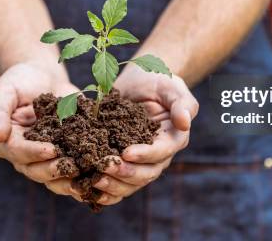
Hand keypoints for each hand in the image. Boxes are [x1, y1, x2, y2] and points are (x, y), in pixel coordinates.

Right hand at [0, 61, 82, 200]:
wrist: (41, 76)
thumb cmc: (18, 82)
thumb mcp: (3, 92)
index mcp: (7, 143)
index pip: (19, 152)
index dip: (35, 152)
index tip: (52, 150)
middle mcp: (25, 156)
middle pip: (37, 170)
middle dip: (55, 170)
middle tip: (72, 167)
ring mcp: (46, 157)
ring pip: (55, 178)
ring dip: (70, 181)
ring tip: (87, 177)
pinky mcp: (64, 153)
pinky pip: (72, 171)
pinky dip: (84, 175)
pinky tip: (99, 176)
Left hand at [91, 64, 198, 204]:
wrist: (139, 81)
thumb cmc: (158, 80)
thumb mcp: (170, 86)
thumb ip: (181, 103)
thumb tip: (185, 123)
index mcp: (173, 138)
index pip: (160, 152)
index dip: (144, 155)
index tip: (126, 152)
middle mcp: (158, 155)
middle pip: (145, 174)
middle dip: (125, 173)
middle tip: (104, 167)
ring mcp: (140, 162)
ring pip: (130, 184)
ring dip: (113, 185)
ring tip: (94, 180)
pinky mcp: (123, 163)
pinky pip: (116, 183)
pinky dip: (104, 191)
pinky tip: (87, 190)